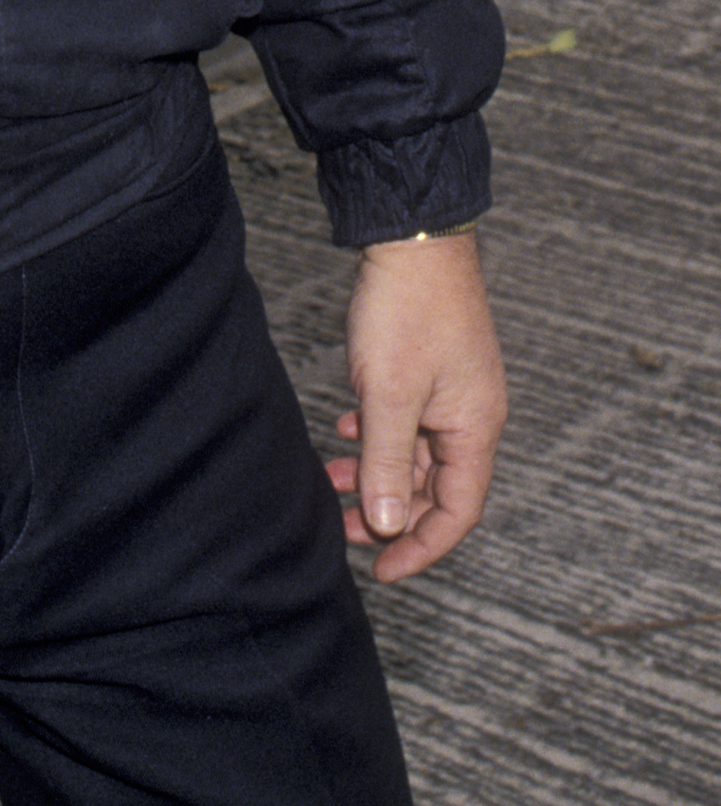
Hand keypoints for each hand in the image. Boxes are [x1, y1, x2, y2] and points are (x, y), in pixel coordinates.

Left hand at [327, 229, 506, 582]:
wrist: (412, 236)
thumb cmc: (407, 309)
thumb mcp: (389, 394)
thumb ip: (388, 463)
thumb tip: (388, 526)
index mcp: (475, 429)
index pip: (457, 513)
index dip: (420, 548)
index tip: (380, 570)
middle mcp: (472, 415)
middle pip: (437, 488)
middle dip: (391, 512)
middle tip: (341, 526)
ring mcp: (454, 391)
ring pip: (418, 454)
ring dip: (378, 472)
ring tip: (331, 478)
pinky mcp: (432, 368)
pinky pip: (409, 421)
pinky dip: (379, 435)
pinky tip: (346, 428)